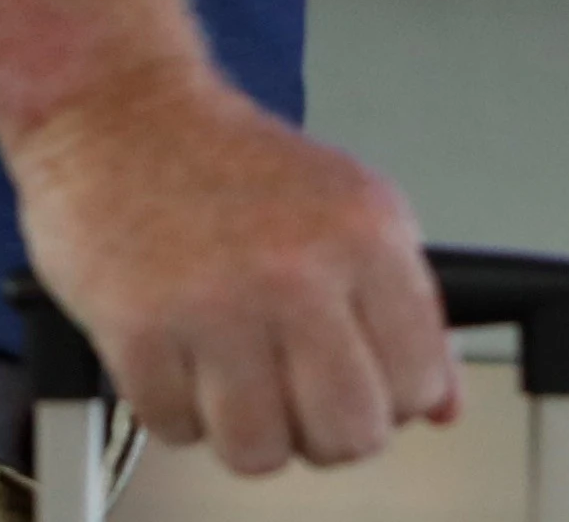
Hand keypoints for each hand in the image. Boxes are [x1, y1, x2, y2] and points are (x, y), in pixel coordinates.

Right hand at [2, 67, 458, 472]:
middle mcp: (298, 273)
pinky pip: (175, 431)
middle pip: (348, 431)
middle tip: (307, 408)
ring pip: (260, 452)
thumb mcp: (354, 212)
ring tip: (242, 391)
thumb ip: (407, 309)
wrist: (124, 115)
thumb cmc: (234, 163)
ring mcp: (217, 305)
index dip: (397, 404)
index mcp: (368, 238)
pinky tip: (185, 365)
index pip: (418, 379)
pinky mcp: (137, 330)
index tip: (374, 394)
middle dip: (330, 437)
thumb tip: (443, 401)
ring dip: (251, 437)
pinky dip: (178, 414)